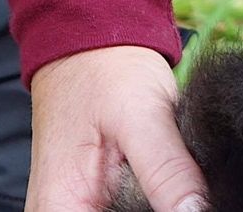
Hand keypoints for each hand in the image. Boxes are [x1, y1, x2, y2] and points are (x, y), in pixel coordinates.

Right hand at [24, 46, 204, 210]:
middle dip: (154, 209)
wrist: (90, 47)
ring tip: (174, 183)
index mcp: (60, 205)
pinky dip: (150, 201)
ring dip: (154, 205)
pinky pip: (122, 208)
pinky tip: (166, 185)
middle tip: (182, 189)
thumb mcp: (141, 117)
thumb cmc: (105, 71)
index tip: (182, 202)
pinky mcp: (91, 191)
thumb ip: (166, 172)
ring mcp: (74, 203)